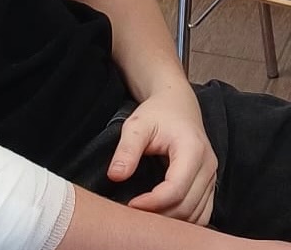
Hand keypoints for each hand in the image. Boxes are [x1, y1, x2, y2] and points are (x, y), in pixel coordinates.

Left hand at [107, 85, 217, 224]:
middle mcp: (208, 166)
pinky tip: (162, 215)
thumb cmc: (156, 114)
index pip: (175, 189)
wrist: (177, 105)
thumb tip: (114, 176)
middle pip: (187, 206)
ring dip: (172, 222)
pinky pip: (202, 213)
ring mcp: (213, 178)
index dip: (153, 202)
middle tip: (134, 215)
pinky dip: (184, 220)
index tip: (130, 205)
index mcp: (192, 150)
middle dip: (160, 215)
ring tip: (145, 217)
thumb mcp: (136, 125)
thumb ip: (127, 149)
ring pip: (197, 215)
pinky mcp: (211, 185)